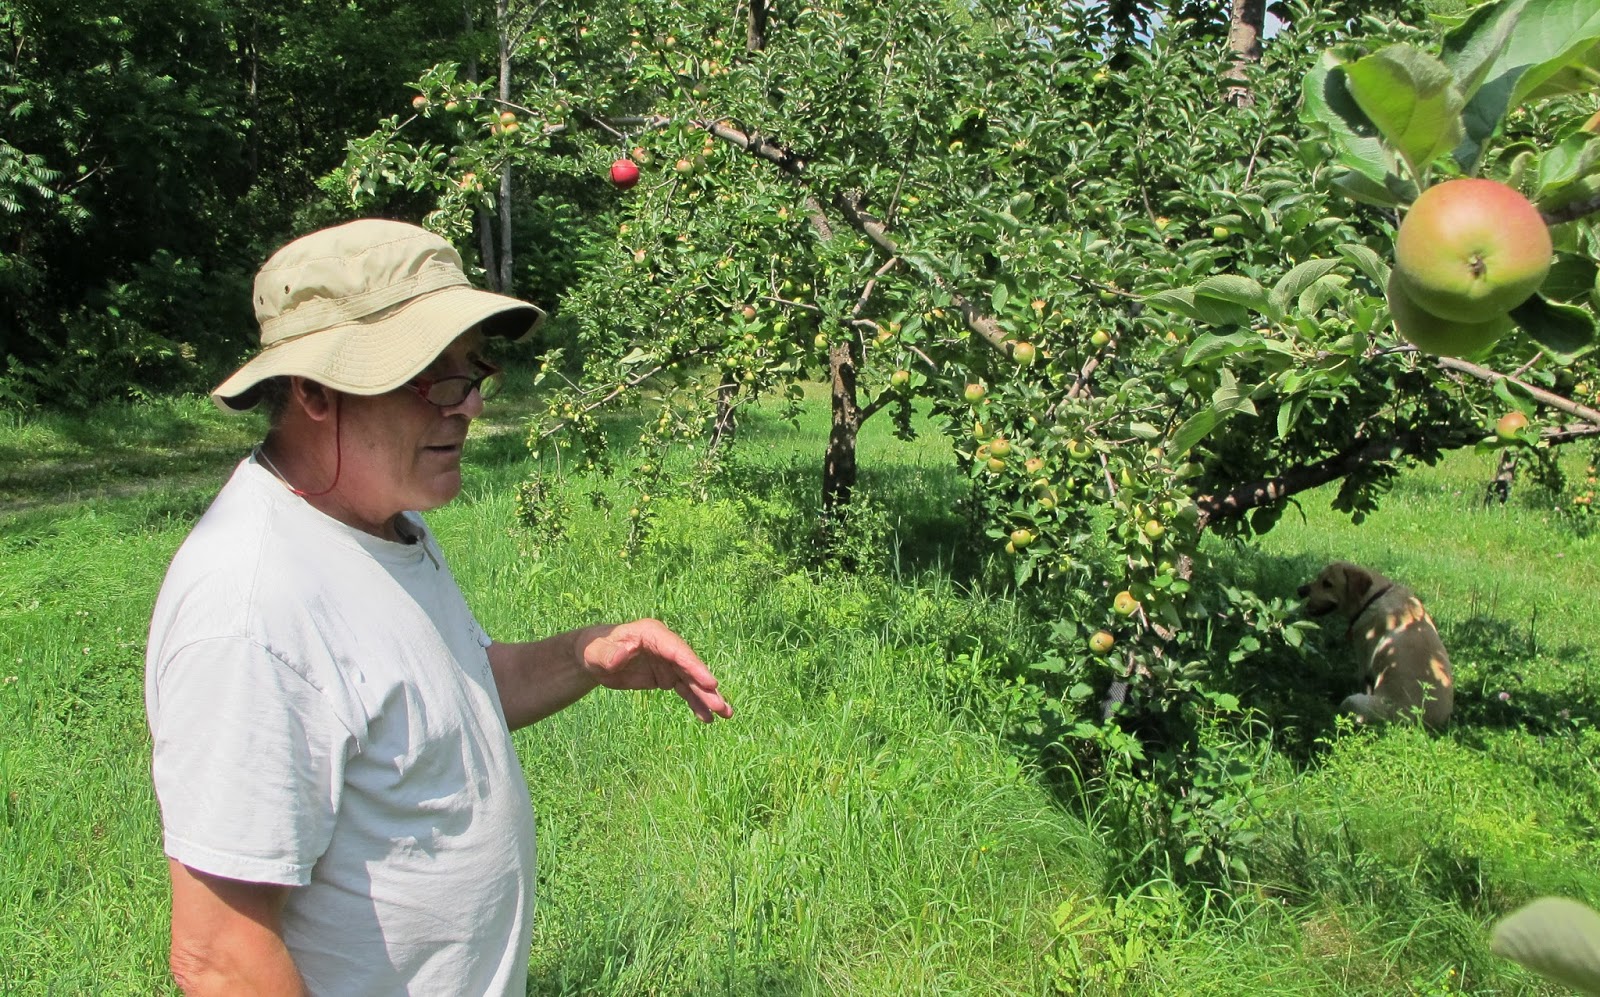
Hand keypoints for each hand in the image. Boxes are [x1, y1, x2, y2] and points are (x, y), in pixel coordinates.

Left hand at [579, 619, 732, 722]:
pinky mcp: (666, 676)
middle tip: (722, 706)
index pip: (678, 651)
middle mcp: (666, 647)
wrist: (594, 657)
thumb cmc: (594, 649)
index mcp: (653, 635)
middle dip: (706, 687)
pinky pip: (684, 690)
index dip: (695, 667)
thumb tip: (621, 654)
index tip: (711, 683)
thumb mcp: (597, 652)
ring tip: (725, 714)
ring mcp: (668, 662)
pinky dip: (695, 703)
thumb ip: (610, 653)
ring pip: (691, 681)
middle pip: (690, 668)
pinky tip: (706, 717)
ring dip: (707, 697)